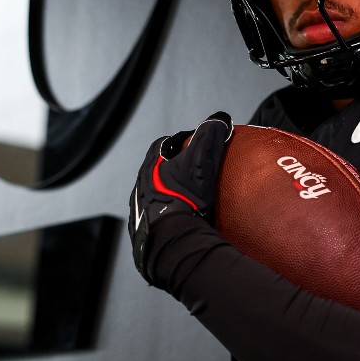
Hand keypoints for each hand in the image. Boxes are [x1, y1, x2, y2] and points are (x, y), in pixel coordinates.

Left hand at [128, 111, 232, 281]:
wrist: (171, 241)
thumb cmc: (184, 198)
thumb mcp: (202, 160)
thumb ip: (210, 135)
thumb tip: (220, 118)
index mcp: (150, 164)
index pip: (164, 144)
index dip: (181, 142)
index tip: (197, 146)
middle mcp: (140, 185)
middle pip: (159, 170)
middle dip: (176, 170)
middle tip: (197, 175)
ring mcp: (139, 210)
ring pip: (156, 195)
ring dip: (171, 194)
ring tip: (192, 202)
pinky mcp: (143, 231)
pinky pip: (157, 218)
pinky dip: (169, 217)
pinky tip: (184, 223)